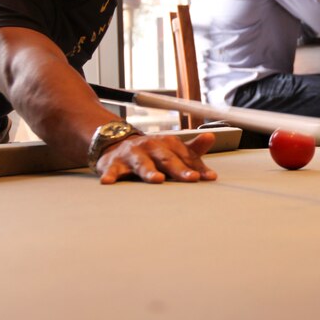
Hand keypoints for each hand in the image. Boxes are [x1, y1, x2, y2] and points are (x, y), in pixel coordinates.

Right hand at [95, 132, 217, 184]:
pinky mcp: (113, 164)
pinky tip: (108, 182)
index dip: (198, 167)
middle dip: (179, 169)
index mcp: (167, 144)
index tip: (209, 177)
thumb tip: (211, 137)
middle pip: (166, 159)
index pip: (185, 156)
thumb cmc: (151, 152)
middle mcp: (150, 147)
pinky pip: (112, 171)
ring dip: (149, 171)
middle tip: (191, 178)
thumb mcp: (172, 149)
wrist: (117, 143)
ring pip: (142, 164)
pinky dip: (110, 175)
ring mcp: (132, 155)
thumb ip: (192, 149)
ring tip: (157, 179)